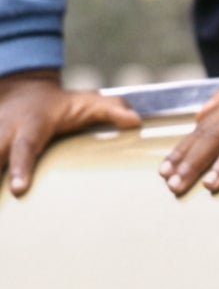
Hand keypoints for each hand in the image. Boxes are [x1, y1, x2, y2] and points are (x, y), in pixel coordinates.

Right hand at [1, 70, 140, 201]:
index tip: (18, 189)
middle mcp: (5, 133)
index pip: (25, 148)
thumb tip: (135, 121)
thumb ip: (111, 110)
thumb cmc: (61, 104)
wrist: (24, 91)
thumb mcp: (87, 102)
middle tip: (0, 196)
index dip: (21, 168)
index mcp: (32, 125)